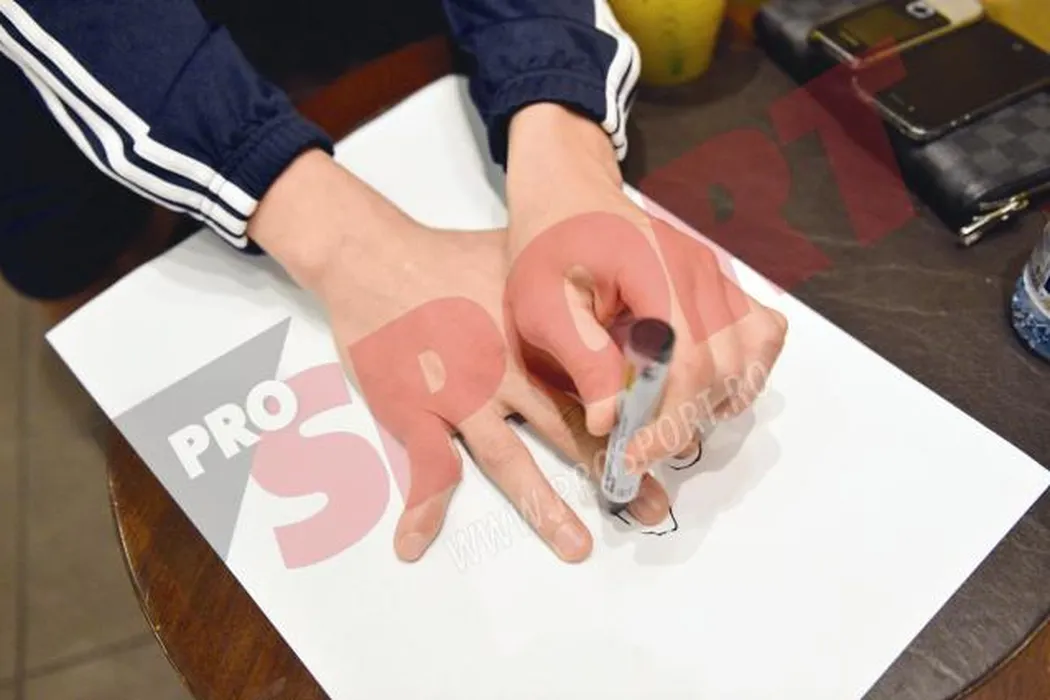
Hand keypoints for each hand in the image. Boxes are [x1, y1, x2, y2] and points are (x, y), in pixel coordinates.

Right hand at [248, 151, 669, 562]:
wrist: (375, 255)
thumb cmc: (447, 256)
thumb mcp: (520, 262)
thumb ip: (562, 292)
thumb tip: (614, 301)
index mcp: (538, 338)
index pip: (600, 387)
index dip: (638, 420)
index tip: (670, 447)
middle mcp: (508, 373)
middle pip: (570, 431)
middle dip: (614, 472)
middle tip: (650, 508)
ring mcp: (462, 396)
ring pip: (510, 460)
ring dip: (545, 506)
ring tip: (576, 546)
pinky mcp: (415, 409)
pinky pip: (423, 465)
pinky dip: (419, 508)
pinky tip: (413, 543)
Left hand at [504, 105, 787, 469]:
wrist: (567, 193)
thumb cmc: (547, 244)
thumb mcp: (540, 304)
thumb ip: (580, 359)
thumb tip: (612, 421)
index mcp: (654, 268)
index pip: (686, 361)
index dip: (666, 420)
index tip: (633, 455)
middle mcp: (699, 271)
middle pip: (725, 367)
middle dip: (684, 420)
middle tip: (639, 448)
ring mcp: (716, 276)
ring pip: (752, 356)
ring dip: (715, 401)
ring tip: (665, 421)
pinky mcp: (720, 286)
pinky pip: (759, 334)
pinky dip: (741, 371)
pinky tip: (697, 388)